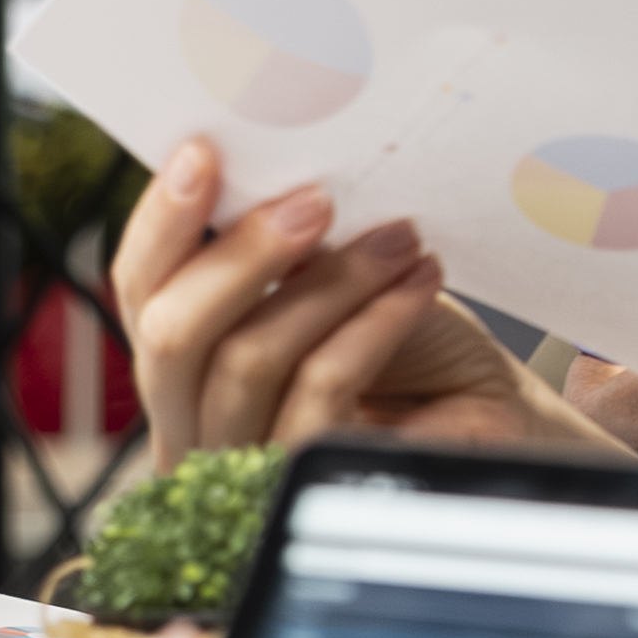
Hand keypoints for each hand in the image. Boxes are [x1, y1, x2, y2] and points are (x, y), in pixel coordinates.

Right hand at [110, 138, 609, 456]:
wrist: (494, 411)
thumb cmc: (413, 344)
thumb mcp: (336, 278)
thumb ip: (286, 246)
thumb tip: (266, 175)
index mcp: (186, 363)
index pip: (142, 293)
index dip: (162, 224)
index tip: (204, 154)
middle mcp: (195, 422)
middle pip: (171, 337)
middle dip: (239, 255)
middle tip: (313, 200)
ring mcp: (244, 464)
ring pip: (247, 361)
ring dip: (329, 283)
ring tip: (397, 238)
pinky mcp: (308, 484)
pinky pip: (320, 393)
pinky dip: (371, 327)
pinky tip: (416, 286)